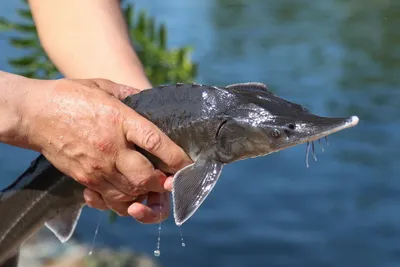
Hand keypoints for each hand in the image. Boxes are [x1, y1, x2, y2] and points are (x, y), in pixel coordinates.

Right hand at [22, 78, 191, 222]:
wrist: (34, 113)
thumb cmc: (71, 96)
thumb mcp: (105, 86)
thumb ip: (132, 95)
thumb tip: (152, 101)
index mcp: (119, 120)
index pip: (156, 143)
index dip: (176, 157)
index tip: (187, 164)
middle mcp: (110, 148)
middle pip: (146, 177)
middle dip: (163, 182)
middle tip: (169, 179)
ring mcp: (96, 167)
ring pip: (130, 193)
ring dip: (146, 194)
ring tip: (152, 187)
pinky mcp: (84, 178)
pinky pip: (109, 200)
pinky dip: (124, 201)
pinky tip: (129, 195)